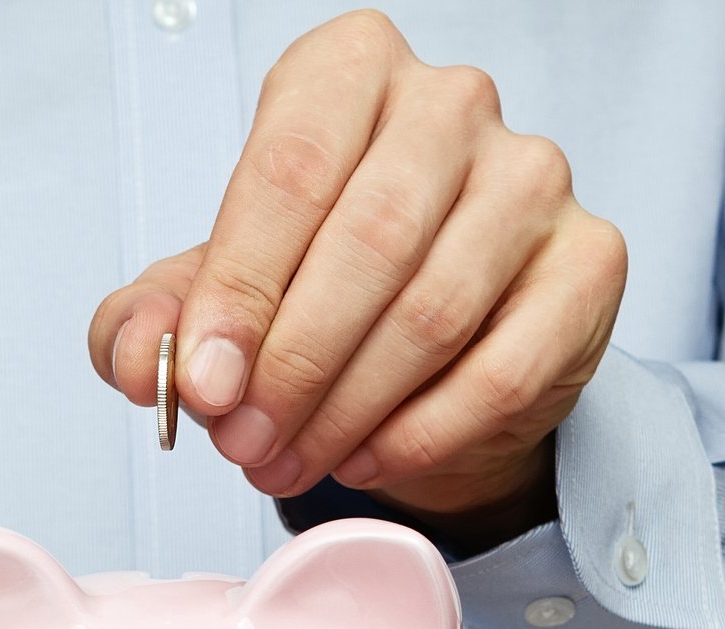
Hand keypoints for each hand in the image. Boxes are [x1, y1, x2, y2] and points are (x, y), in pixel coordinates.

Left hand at [89, 9, 625, 544]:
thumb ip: (154, 319)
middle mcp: (452, 103)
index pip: (289, 169)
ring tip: (291, 461)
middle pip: (368, 242)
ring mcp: (534, 176)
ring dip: (348, 410)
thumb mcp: (214, 295)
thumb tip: (134, 359)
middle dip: (292, 365)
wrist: (441, 339)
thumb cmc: (319, 286)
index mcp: (350, 71)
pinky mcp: (590, 261)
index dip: (238, 291)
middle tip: (245, 443)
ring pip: (434, 312)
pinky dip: (423, 434)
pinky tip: (368, 458)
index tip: (203, 383)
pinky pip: (505, 370)